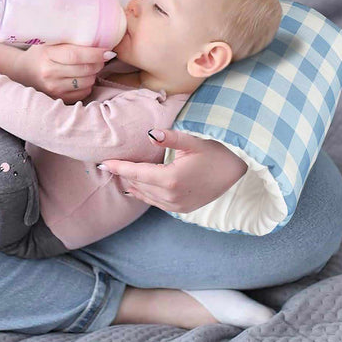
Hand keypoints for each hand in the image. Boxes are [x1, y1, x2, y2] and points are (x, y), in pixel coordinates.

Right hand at [15, 42, 114, 103]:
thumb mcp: (49, 42)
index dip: (95, 54)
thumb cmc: (40, 53)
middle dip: (98, 63)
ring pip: (87, 82)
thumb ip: (69, 40)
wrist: (22, 71)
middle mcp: (49, 73)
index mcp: (47, 55)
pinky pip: (83, 93)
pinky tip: (83, 78)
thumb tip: (97, 38)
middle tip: (102, 57)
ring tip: (90, 67)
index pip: (76, 55)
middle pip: (84, 70)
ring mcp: (53, 89)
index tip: (108, 51)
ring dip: (94, 74)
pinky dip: (88, 85)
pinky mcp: (58, 98)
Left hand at [100, 129, 246, 213]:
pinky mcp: (182, 209)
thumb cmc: (215, 152)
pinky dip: (143, 194)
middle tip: (107, 165)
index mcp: (171, 179)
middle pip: (138, 185)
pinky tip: (135, 187)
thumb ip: (171, 138)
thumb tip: (151, 133)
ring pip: (146, 196)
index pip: (137, 173)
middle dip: (122, 175)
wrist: (237, 172)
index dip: (119, 168)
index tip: (103, 163)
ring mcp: (177, 206)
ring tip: (118, 174)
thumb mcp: (194, 142)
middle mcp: (171, 196)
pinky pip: (156, 203)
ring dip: (132, 184)